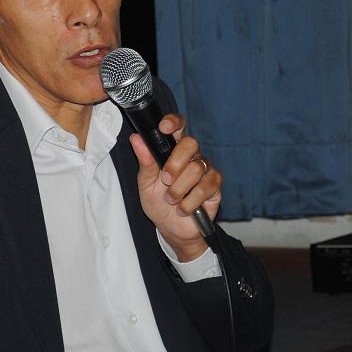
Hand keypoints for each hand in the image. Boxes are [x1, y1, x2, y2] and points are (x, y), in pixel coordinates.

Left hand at [128, 113, 222, 261]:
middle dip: (175, 163)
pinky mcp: (215, 186)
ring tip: (171, 200)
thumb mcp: (145, 183)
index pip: (178, 126)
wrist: (170, 228)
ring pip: (197, 168)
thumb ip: (144, 161)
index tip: (164, 128)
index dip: (173, 122)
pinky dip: (190, 201)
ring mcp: (205, 169)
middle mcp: (191, 156)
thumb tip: (136, 138)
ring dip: (179, 189)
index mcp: (172, 149)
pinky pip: (206, 186)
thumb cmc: (157, 202)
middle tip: (165, 180)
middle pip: (191, 143)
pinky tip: (184, 208)